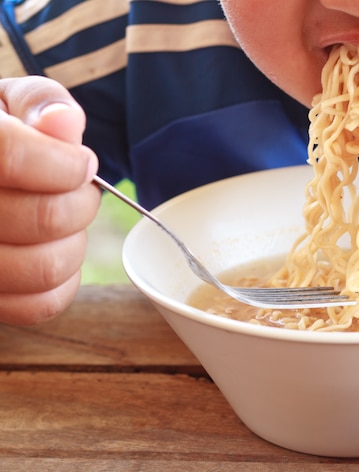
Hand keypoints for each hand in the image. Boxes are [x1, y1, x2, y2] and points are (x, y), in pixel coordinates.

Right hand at [0, 76, 100, 324]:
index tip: (81, 163)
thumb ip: (38, 102)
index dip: (64, 163)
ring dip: (75, 242)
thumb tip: (65, 123)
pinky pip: (39, 305)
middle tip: (77, 189)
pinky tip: (52, 251)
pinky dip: (63, 281)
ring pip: (44, 267)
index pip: (11, 157)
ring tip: (63, 221)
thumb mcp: (5, 102)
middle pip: (44, 218)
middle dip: (81, 202)